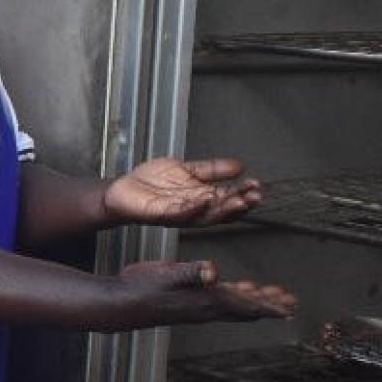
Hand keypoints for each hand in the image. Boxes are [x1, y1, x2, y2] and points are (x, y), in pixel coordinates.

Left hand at [104, 157, 262, 227]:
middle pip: (221, 210)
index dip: (243, 193)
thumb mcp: (187, 169)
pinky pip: (179, 213)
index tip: (257, 186)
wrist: (124, 189)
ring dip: (222, 209)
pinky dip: (192, 208)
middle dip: (239, 204)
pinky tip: (204, 200)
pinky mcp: (160, 214)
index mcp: (200, 198)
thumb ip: (211, 169)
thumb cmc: (152, 183)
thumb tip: (238, 166)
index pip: (227, 198)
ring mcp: (178, 213)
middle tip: (254, 197)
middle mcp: (192, 209)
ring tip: (238, 200)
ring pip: (204, 215)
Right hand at [121, 259, 296, 321]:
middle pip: (248, 308)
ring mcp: (200, 306)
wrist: (123, 302)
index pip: (246, 306)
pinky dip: (238, 294)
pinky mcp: (192, 300)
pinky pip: (224, 300)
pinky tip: (240, 287)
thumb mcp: (167, 275)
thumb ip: (192, 273)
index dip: (269, 307)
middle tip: (290, 302)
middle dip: (270, 305)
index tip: (288, 308)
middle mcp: (207, 307)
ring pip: (238, 305)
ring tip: (275, 295)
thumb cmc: (143, 289)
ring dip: (258, 300)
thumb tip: (213, 272)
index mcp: (206, 300)